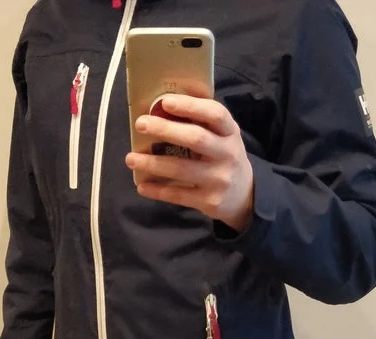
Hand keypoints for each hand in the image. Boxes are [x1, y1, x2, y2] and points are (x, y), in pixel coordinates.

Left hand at [125, 95, 253, 231]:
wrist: (244, 196)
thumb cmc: (224, 157)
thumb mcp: (223, 137)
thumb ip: (202, 123)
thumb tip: (161, 108)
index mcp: (230, 132)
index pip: (214, 114)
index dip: (191, 106)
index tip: (166, 101)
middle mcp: (227, 154)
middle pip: (196, 138)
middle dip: (166, 130)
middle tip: (141, 124)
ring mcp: (219, 179)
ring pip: (182, 169)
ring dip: (153, 164)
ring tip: (131, 159)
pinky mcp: (209, 201)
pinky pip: (179, 195)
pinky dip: (158, 191)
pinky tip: (142, 186)